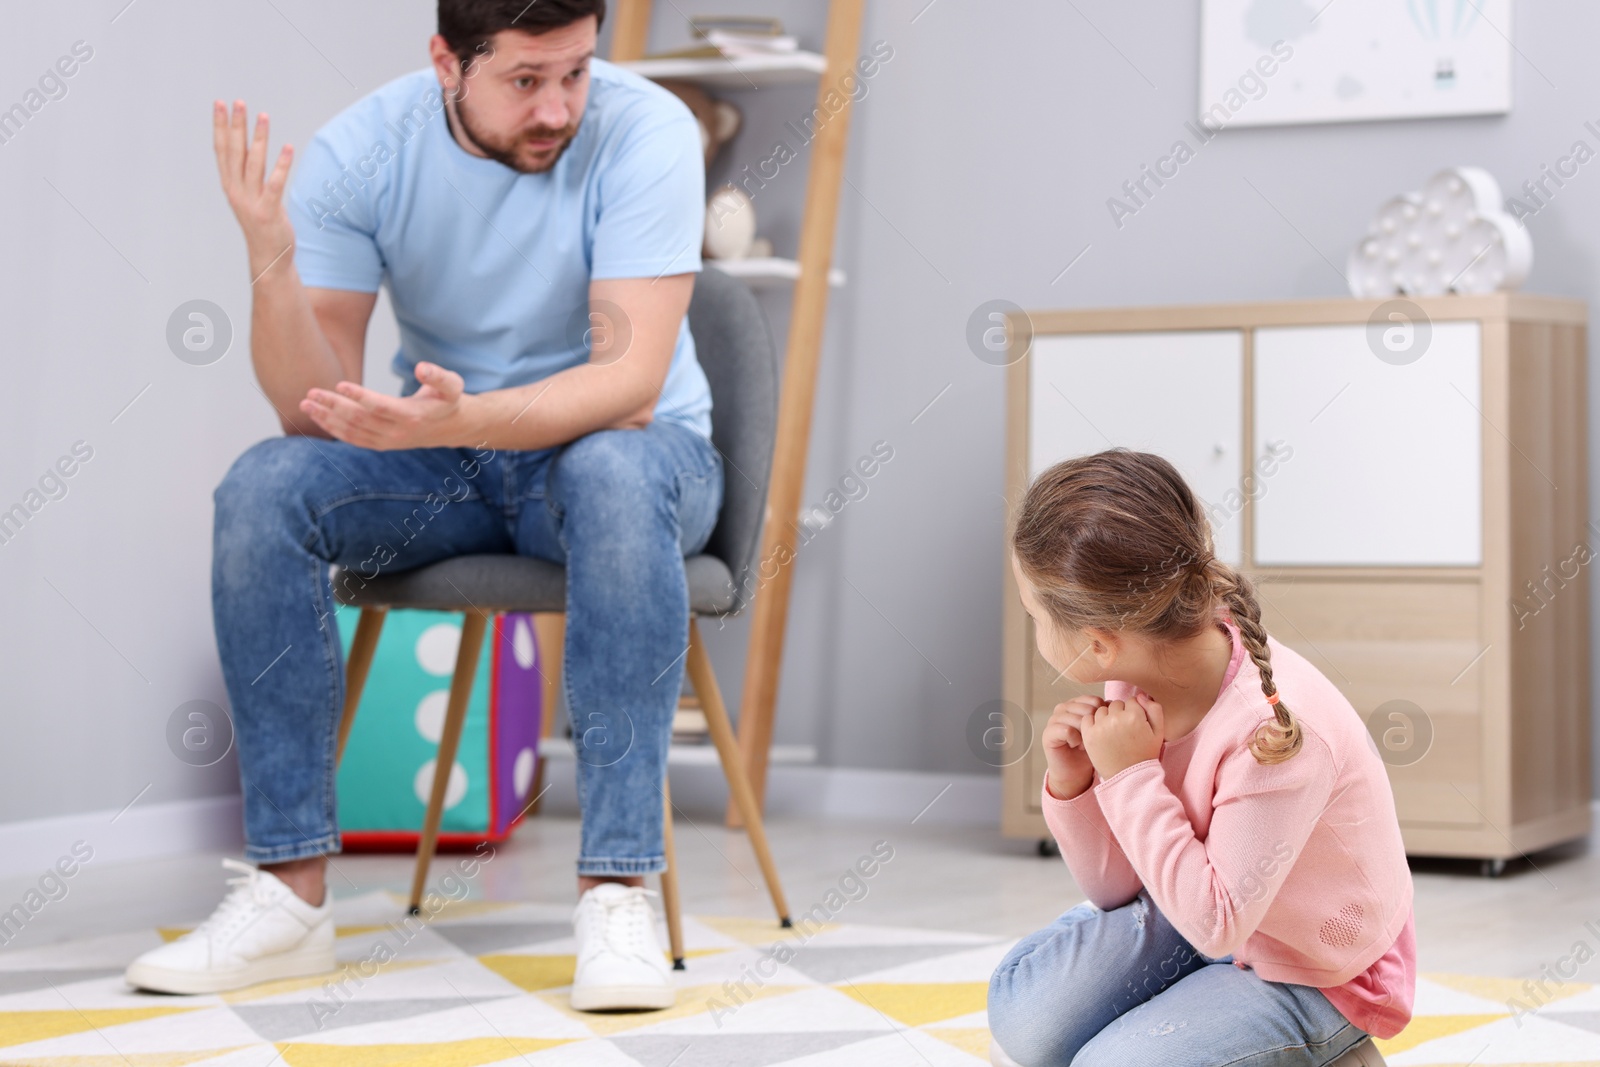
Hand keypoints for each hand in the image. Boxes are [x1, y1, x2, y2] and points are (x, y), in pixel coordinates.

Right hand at [213, 100, 295, 279]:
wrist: (268, 258)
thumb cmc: (262, 224)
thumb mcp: (251, 195)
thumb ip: (250, 174)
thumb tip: (252, 148)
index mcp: (230, 185)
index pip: (221, 150)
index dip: (219, 126)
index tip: (219, 104)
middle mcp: (236, 191)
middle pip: (234, 152)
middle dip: (235, 125)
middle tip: (237, 102)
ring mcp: (251, 201)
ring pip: (254, 163)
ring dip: (258, 138)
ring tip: (263, 116)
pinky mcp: (269, 211)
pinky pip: (275, 184)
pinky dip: (281, 165)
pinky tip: (288, 147)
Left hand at [300, 362, 473, 449]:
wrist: (451, 428)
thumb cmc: (448, 400)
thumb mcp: (452, 384)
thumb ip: (438, 375)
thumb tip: (421, 367)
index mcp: (413, 417)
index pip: (381, 407)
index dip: (360, 397)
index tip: (340, 384)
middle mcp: (398, 433)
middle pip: (360, 420)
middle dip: (333, 406)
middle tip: (312, 392)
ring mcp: (387, 442)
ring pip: (352, 432)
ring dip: (327, 418)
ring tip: (306, 403)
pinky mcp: (380, 444)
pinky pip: (353, 439)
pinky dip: (333, 429)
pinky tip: (317, 416)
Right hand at [1042, 695, 1105, 799]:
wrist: (1075, 772)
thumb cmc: (1090, 750)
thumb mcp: (1100, 729)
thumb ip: (1104, 714)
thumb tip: (1112, 703)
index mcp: (1076, 703)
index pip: (1094, 700)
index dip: (1103, 716)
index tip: (1101, 730)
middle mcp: (1063, 708)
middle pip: (1087, 709)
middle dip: (1094, 726)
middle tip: (1092, 739)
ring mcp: (1053, 719)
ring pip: (1077, 719)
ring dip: (1085, 734)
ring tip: (1084, 743)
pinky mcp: (1048, 733)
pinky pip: (1067, 730)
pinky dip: (1075, 740)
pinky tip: (1076, 745)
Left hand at [1080, 690, 1165, 780]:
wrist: (1129, 777)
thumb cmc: (1145, 754)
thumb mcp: (1158, 732)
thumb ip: (1154, 709)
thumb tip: (1139, 695)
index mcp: (1134, 716)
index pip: (1131, 701)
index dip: (1134, 712)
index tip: (1134, 724)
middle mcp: (1116, 719)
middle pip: (1115, 704)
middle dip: (1120, 713)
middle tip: (1123, 730)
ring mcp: (1101, 727)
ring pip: (1101, 710)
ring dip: (1106, 717)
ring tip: (1113, 733)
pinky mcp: (1089, 735)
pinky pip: (1087, 718)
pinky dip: (1092, 723)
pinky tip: (1100, 733)